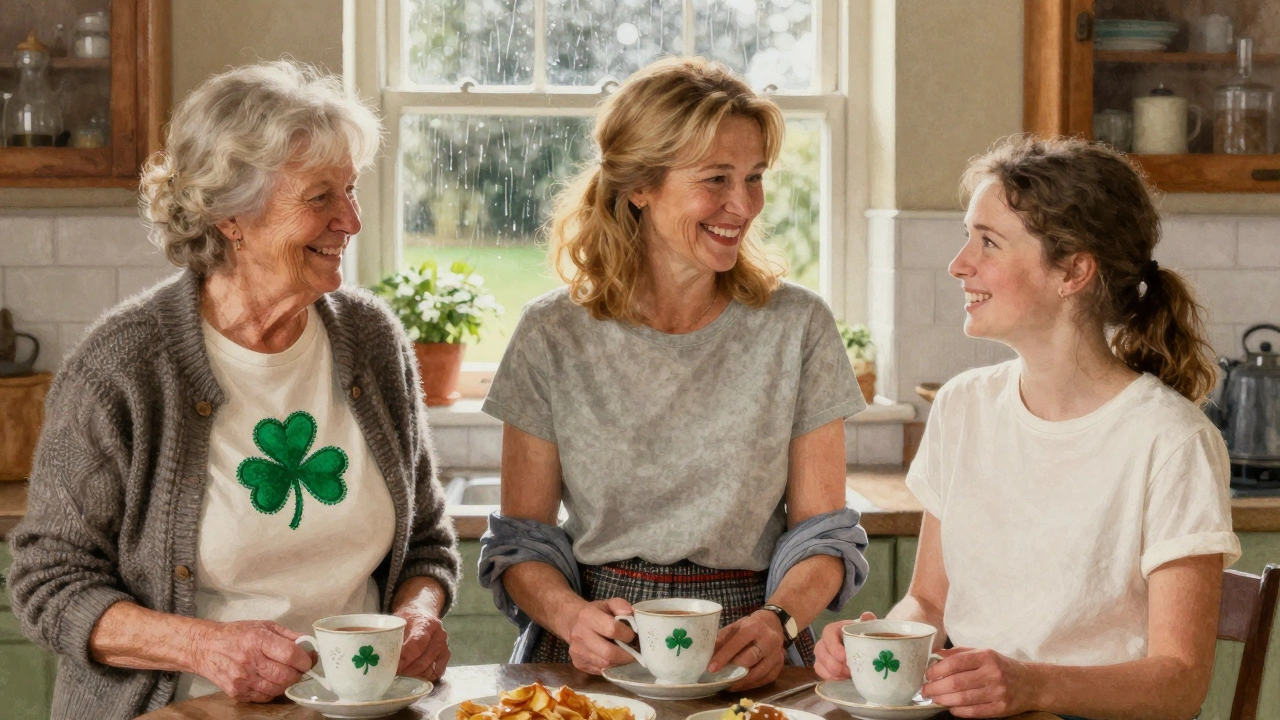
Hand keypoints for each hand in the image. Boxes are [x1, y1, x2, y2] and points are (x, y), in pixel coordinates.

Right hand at [190, 620, 312, 702]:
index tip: (308, 660)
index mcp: (257, 640)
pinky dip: (272, 691)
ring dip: (286, 684)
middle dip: (298, 674)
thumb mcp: (264, 626)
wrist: (206, 647)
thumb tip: (309, 645)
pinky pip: (264, 697)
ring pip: (276, 689)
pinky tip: (270, 681)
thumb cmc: (237, 634)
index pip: (289, 654)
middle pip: (285, 675)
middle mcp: (249, 660)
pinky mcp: (236, 692)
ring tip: (284, 674)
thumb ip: (288, 635)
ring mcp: (241, 679)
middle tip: (298, 669)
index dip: (304, 660)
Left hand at [396, 609, 449, 681]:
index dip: (404, 657)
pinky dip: (424, 677)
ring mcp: (444, 646)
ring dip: (412, 675)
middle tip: (391, 673)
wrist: (423, 613)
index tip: (391, 665)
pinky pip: (436, 673)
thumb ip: (391, 634)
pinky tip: (413, 675)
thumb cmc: (408, 619)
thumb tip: (378, 653)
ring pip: (428, 669)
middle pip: (422, 660)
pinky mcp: (446, 655)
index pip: (416, 643)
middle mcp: (439, 635)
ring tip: (400, 674)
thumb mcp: (398, 621)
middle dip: (405, 670)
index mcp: (426, 623)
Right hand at [566, 598, 638, 674]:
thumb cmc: (596, 613)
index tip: (633, 635)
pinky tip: (615, 659)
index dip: (627, 634)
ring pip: (605, 664)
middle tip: (635, 652)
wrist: (573, 622)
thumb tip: (630, 614)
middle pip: (608, 653)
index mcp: (587, 616)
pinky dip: (611, 666)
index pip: (611, 629)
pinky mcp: (578, 663)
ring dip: (620, 662)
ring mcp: (577, 651)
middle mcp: (579, 635)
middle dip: (627, 655)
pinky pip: (600, 670)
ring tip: (626, 655)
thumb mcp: (608, 604)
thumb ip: (621, 605)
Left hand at [708, 610, 785, 690]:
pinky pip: (766, 678)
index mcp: (753, 627)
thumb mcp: (735, 627)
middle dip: (734, 671)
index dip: (723, 657)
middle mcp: (768, 639)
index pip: (737, 643)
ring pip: (760, 672)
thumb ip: (723, 639)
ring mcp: (776, 653)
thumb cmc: (750, 626)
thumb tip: (708, 656)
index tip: (711, 668)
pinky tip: (742, 685)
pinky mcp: (780, 664)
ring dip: (743, 682)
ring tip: (729, 686)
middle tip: (720, 680)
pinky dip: (753, 684)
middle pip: (751, 659)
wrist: (773, 623)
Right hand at [814, 612, 874, 679]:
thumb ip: (867, 621)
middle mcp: (823, 641)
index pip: (828, 635)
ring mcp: (821, 654)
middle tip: (850, 671)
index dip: (834, 647)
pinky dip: (832, 678)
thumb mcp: (864, 627)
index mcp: (833, 629)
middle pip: (821, 652)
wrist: (858, 646)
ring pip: (819, 664)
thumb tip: (867, 616)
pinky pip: (821, 673)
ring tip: (849, 676)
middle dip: (835, 665)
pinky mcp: (821, 665)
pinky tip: (843, 678)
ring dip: (834, 673)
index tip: (846, 658)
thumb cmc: (860, 636)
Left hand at [923, 647, 1037, 717]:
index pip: (955, 662)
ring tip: (935, 699)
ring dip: (944, 700)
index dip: (937, 669)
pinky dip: (958, 711)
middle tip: (926, 690)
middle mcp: (992, 673)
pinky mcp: (1001, 708)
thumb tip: (934, 654)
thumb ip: (959, 653)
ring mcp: (998, 692)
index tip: (927, 674)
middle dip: (936, 688)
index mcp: (986, 656)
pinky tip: (951, 707)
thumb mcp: (983, 654)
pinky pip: (974, 712)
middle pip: (956, 683)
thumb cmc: (1001, 667)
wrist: (1031, 684)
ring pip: (963, 699)